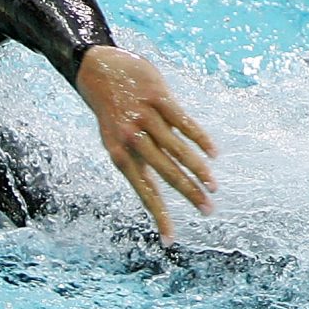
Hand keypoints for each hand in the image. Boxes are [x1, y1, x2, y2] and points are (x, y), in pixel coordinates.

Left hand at [74, 46, 218, 245]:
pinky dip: (200, 139)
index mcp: (119, 155)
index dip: (158, 216)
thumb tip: (160, 182)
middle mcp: (132, 139)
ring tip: (213, 187)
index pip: (144, 192)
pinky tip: (214, 155)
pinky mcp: (158, 97)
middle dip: (188, 194)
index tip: (170, 239)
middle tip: (208, 211)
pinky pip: (184, 122)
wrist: (94, 68)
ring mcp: (145, 117)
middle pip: (166, 173)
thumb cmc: (110, 110)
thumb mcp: (114, 139)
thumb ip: (137, 158)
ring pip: (178, 149)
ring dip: (198, 170)